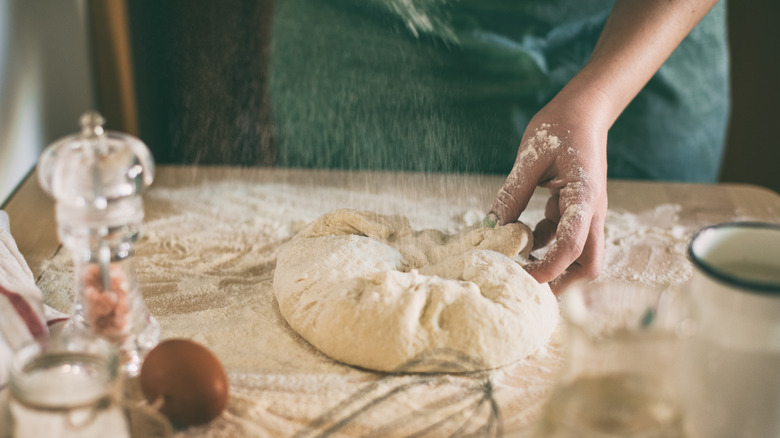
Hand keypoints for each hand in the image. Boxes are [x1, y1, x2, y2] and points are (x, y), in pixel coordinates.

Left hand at [489, 91, 608, 292]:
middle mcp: (591, 211)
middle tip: (525, 284)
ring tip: (515, 262)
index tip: (522, 278)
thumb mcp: (530, 159)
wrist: (583, 111)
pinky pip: (564, 237)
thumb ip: (512, 194)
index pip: (572, 246)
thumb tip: (490, 227)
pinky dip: (544, 243)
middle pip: (588, 264)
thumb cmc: (559, 128)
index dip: (549, 269)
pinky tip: (520, 235)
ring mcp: (586, 212)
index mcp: (584, 197)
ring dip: (551, 263)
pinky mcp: (576, 209)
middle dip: (561, 281)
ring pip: (578, 254)